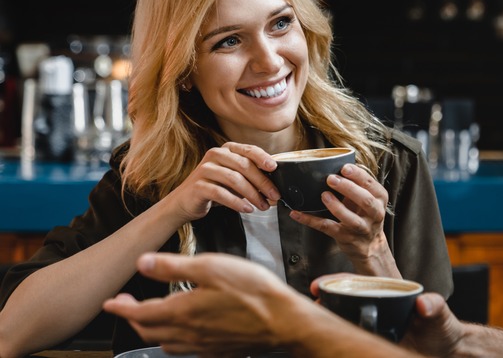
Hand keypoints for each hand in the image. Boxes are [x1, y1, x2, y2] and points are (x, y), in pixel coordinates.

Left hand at [103, 252, 313, 356]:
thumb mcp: (212, 267)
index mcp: (182, 311)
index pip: (139, 313)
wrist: (284, 322)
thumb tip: (143, 262)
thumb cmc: (254, 292)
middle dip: (133, 318)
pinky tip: (184, 331)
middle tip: (127, 305)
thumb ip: (174, 266)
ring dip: (152, 330)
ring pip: (166, 343)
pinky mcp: (218, 352)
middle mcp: (188, 334)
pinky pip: (187, 350)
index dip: (121, 307)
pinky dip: (175, 341)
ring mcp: (203, 346)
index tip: (109, 303)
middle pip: (149, 331)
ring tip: (152, 317)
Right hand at [163, 142, 279, 222]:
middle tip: (274, 195)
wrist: (185, 202)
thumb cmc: (214, 188)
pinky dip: (237, 202)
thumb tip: (274, 185)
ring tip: (262, 206)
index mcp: (226, 149)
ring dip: (252, 194)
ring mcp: (205, 169)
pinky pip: (221, 193)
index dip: (263, 157)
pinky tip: (247, 209)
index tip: (275, 168)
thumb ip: (251, 176)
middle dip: (262, 182)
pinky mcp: (198, 185)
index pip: (248, 150)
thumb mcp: (234, 178)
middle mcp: (215, 155)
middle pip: (244, 165)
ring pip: (234, 179)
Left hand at [291, 163, 398, 276]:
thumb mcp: (368, 197)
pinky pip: (327, 228)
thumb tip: (334, 163)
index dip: (358, 175)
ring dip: (336, 207)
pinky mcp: (345, 237)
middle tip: (331, 178)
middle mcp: (374, 214)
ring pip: (350, 219)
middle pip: (365, 200)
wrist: (370, 245)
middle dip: (348, 188)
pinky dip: (310, 220)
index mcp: (379, 199)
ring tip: (324, 195)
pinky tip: (297, 214)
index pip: (371, 185)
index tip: (345, 167)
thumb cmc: (365, 214)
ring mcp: (361, 228)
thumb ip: (357, 183)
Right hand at [311, 276, 463, 356]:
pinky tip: (328, 345)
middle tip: (311, 307)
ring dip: (328, 321)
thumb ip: (435, 307)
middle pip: (343, 302)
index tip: (320, 285)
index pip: (357, 284)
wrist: (446, 351)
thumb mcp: (440, 315)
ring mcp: (373, 326)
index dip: (336, 283)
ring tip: (312, 327)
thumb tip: (424, 304)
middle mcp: (377, 308)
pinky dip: (339, 340)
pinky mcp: (371, 342)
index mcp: (388, 295)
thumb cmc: (442, 330)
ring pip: (344, 321)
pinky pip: (351, 339)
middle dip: (325, 303)